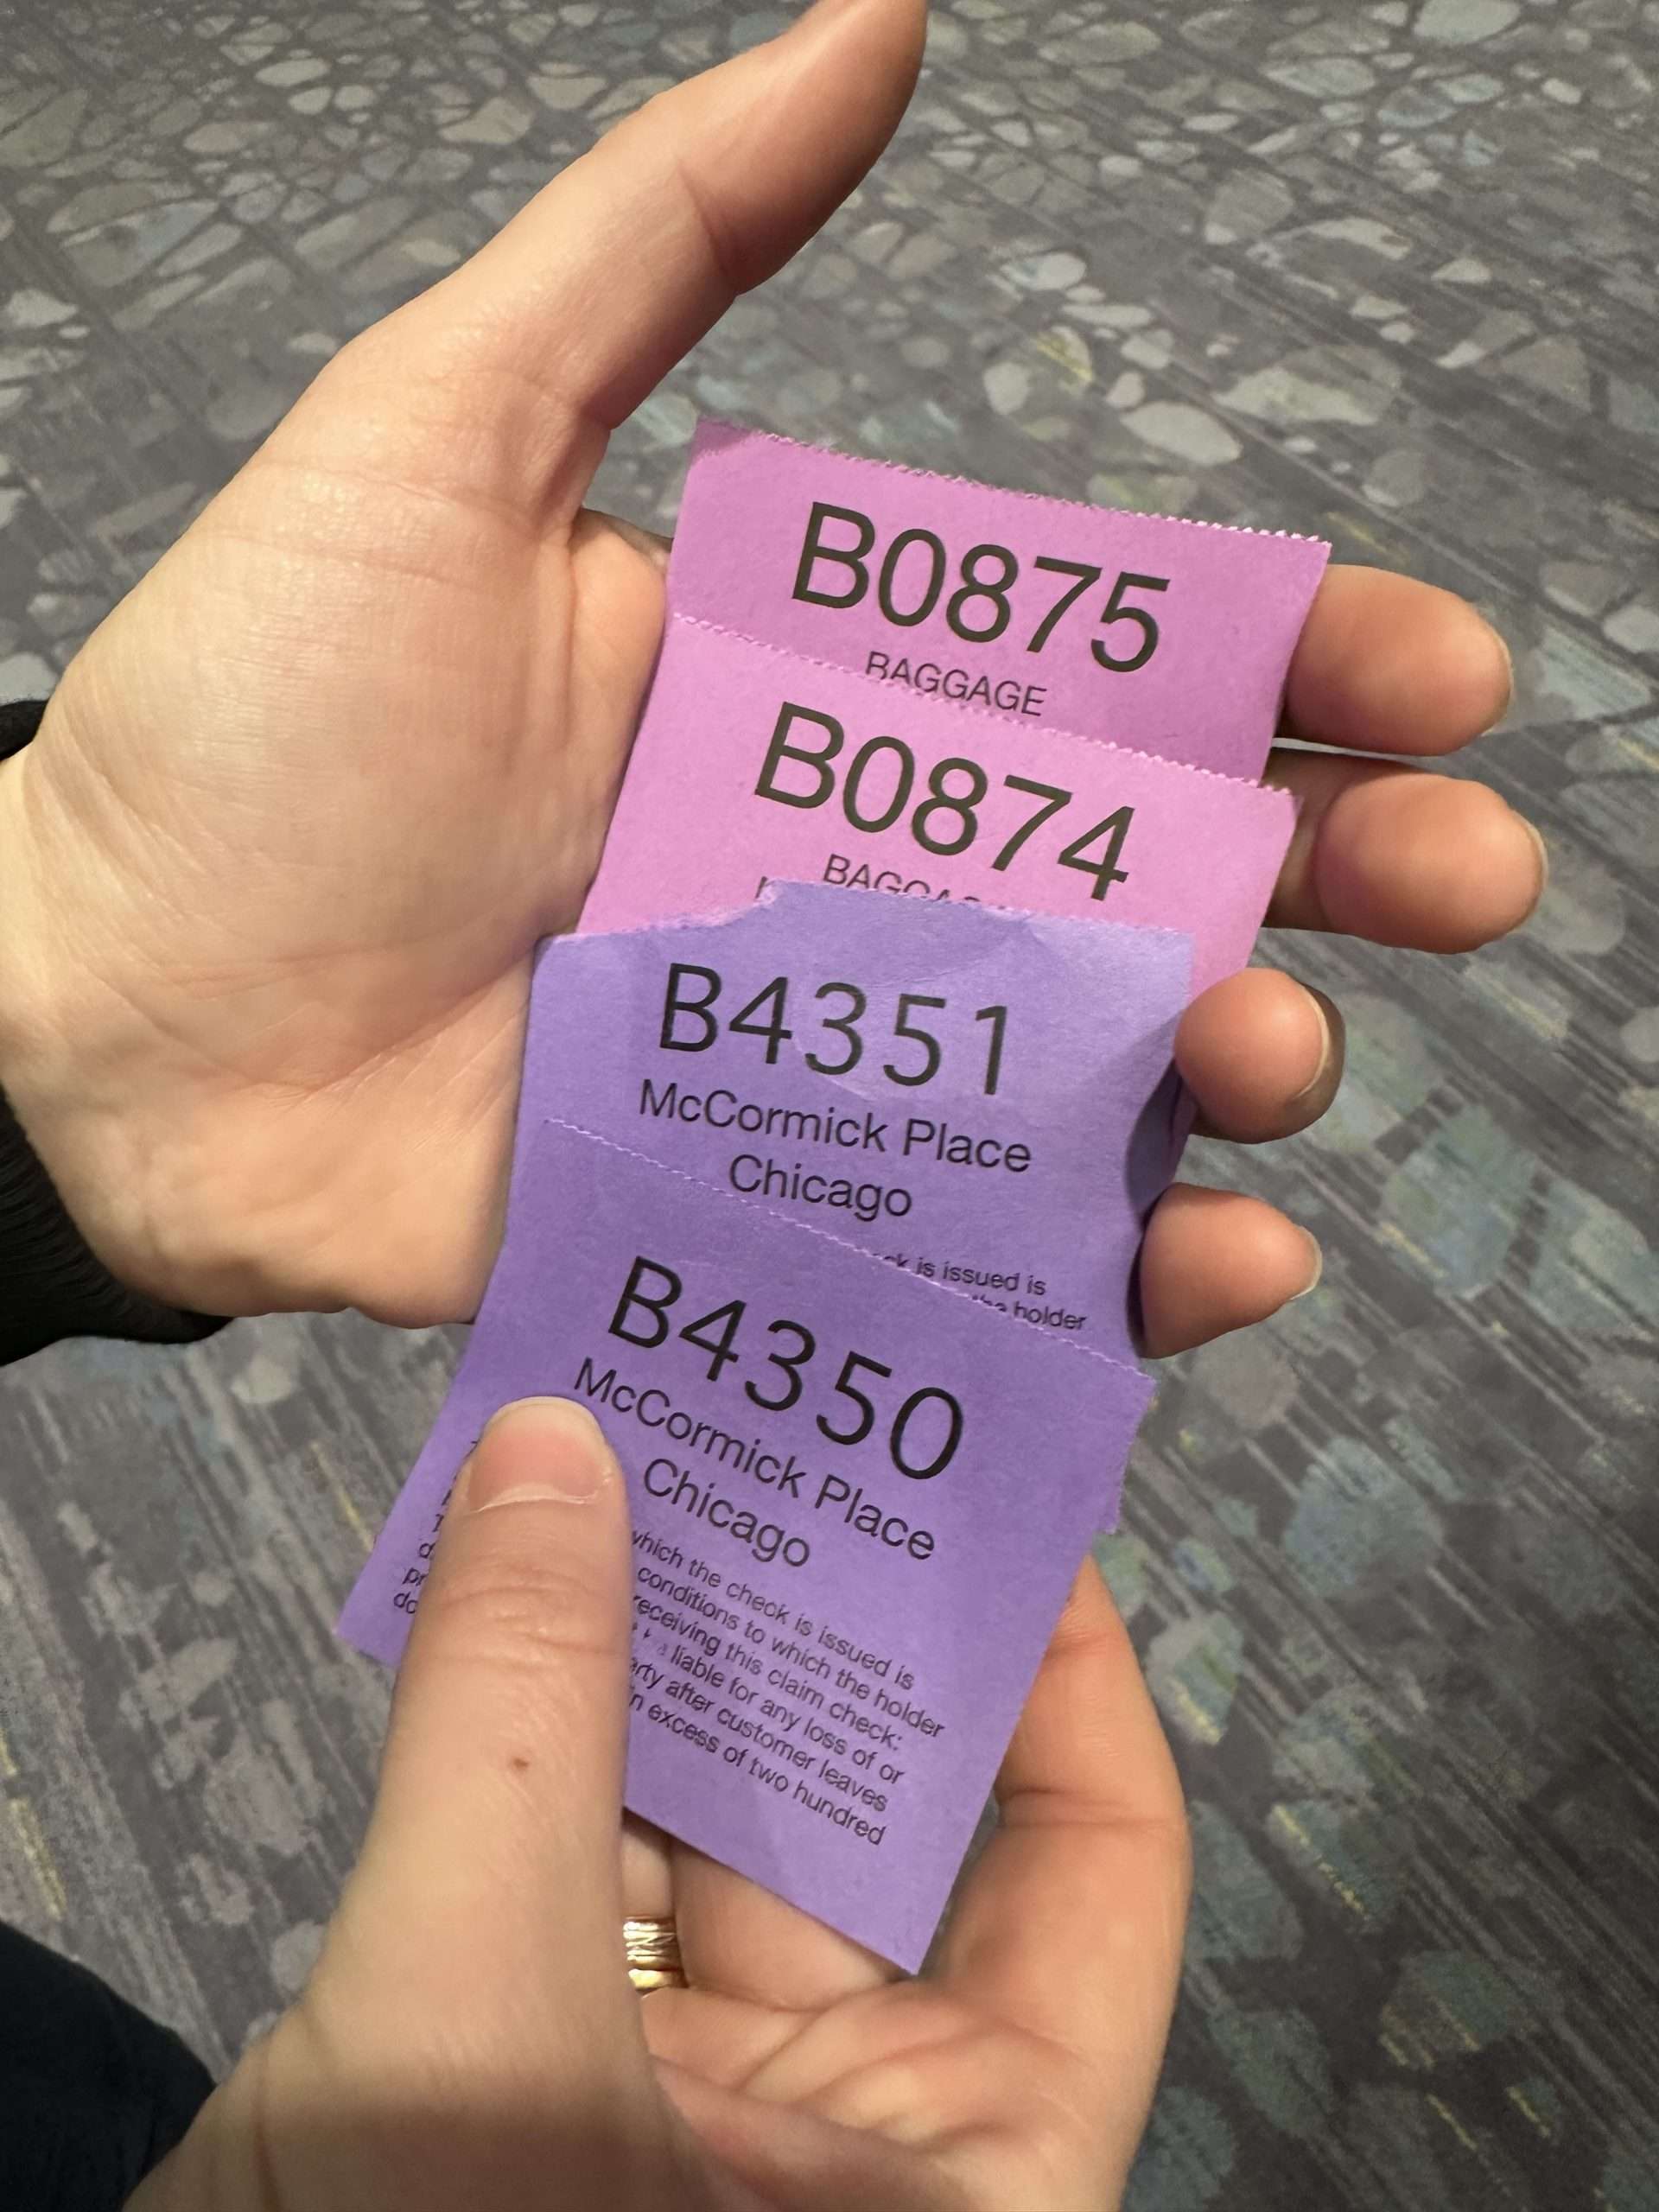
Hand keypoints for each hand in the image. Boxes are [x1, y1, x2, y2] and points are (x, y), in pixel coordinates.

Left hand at [0, 0, 1539, 1346]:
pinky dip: (1117, 1281)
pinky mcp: (769, 1224)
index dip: (1292, 669)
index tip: (1421, 677)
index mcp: (825, 699)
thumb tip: (882, 20)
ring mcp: (829, 1071)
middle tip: (1454, 880)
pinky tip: (1200, 1264)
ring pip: (1109, 1083)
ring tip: (1274, 1064)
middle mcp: (861, 883)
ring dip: (1248, 1077)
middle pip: (1161, 884)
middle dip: (1344, 876)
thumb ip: (662, 240)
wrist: (102, 1015)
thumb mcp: (449, 434)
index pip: (1114, 675)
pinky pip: (985, 1264)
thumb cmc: (255, 720)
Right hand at [130, 1399, 1188, 2211]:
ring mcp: (686, 2124)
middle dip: (822, 1638)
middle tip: (786, 1431)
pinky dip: (546, 1744)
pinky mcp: (539, 2098)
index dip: (1065, 1679)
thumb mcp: (473, 2020)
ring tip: (645, 1460)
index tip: (988, 1499)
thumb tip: (555, 1441)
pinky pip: (576, 1878)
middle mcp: (847, 2149)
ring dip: (666, 1669)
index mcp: (955, 2178)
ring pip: (708, 1846)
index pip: (1094, 1881)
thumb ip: (519, 1725)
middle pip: (880, 1842)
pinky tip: (516, 1590)